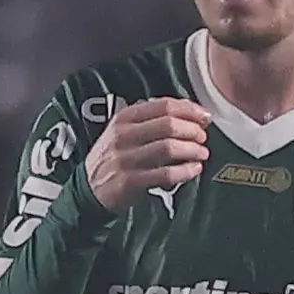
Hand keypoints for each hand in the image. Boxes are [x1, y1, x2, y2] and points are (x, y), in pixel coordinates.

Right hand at [82, 98, 212, 213]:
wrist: (89, 188)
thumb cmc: (113, 157)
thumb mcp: (124, 130)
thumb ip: (152, 118)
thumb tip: (189, 110)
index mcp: (124, 118)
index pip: (164, 106)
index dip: (190, 110)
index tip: (204, 117)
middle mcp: (123, 135)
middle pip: (169, 125)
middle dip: (193, 130)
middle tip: (202, 137)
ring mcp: (126, 158)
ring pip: (169, 148)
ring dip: (192, 150)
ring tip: (201, 153)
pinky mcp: (130, 180)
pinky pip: (165, 174)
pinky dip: (185, 171)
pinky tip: (193, 169)